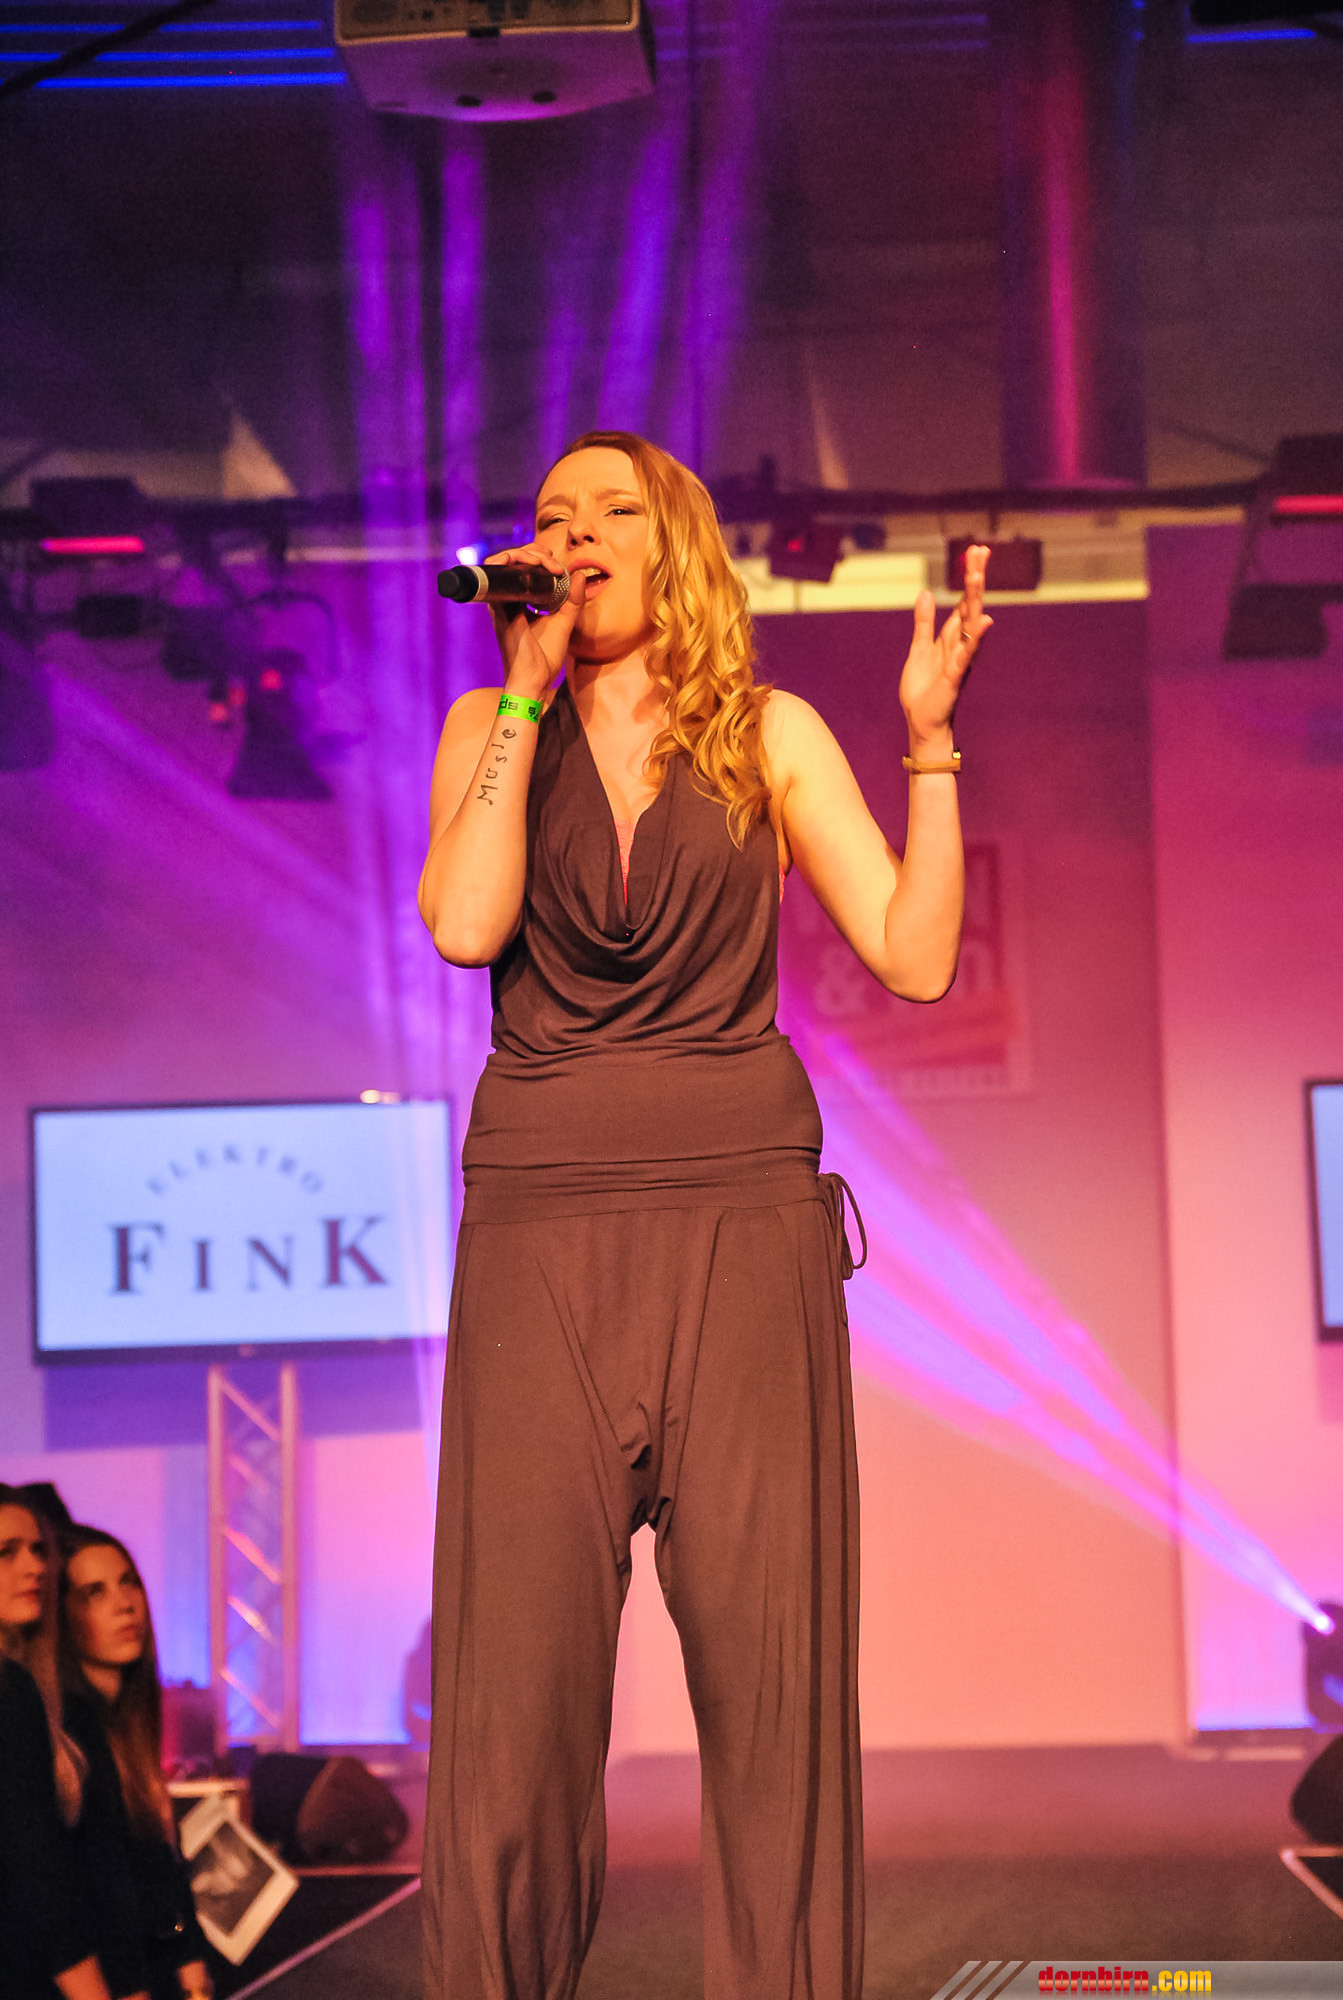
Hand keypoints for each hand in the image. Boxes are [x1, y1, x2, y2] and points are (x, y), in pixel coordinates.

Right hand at [483, 543, 587, 704]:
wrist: (532, 681)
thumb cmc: (545, 659)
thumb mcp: (564, 624)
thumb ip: (572, 601)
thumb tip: (580, 574)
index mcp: (521, 603)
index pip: (524, 570)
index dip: (540, 559)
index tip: (558, 568)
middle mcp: (508, 600)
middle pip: (514, 562)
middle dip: (534, 552)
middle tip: (553, 563)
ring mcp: (501, 602)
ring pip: (506, 563)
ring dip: (526, 554)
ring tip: (546, 561)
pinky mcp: (499, 607)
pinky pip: (501, 575)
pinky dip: (515, 562)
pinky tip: (534, 564)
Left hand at [899, 544, 991, 750]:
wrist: (923, 722)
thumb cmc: (923, 689)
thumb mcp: (919, 648)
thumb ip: (924, 622)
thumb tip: (926, 593)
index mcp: (952, 637)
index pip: (964, 601)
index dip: (969, 577)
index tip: (975, 552)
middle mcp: (961, 644)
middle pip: (971, 605)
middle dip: (975, 578)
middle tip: (980, 550)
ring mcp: (960, 659)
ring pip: (970, 623)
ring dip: (973, 599)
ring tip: (976, 574)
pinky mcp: (955, 676)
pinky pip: (967, 654)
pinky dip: (975, 638)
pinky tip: (984, 621)